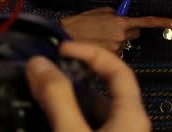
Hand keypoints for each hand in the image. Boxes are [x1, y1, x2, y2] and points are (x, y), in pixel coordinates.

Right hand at [26, 41, 150, 131]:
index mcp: (132, 115)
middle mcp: (130, 125)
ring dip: (69, 102)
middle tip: (46, 73)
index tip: (63, 48)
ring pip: (93, 113)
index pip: (118, 69)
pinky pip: (89, 127)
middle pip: (104, 91)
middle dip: (75, 79)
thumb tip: (38, 63)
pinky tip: (48, 119)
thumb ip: (57, 99)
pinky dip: (70, 119)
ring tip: (40, 94)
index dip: (91, 52)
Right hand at [60, 7, 171, 51]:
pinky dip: (107, 54)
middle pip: (133, 35)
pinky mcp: (107, 63)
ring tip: (96, 41)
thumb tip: (120, 16)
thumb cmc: (76, 25)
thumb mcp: (96, 12)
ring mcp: (115, 51)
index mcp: (119, 23)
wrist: (58, 40)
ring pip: (122, 47)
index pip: (145, 22)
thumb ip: (112, 13)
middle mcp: (120, 38)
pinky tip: (95, 50)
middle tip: (108, 31)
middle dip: (125, 33)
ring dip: (114, 44)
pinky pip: (114, 57)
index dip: (160, 22)